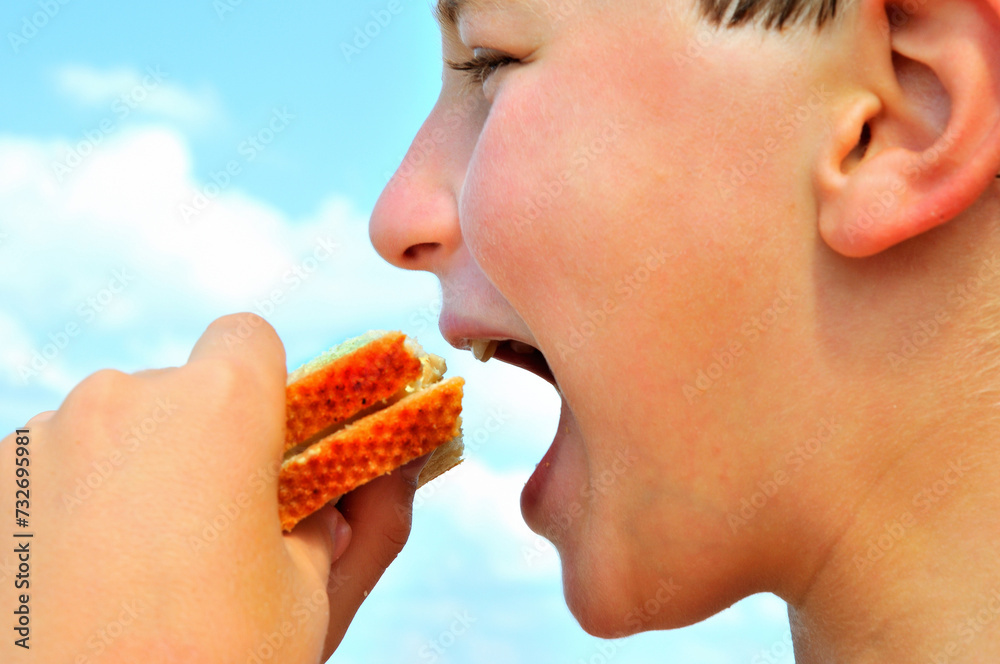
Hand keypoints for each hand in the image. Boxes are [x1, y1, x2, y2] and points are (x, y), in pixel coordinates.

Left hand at [0, 314, 424, 661]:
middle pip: (179, 390)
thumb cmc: (217, 663)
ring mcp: (40, 439)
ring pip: (112, 430)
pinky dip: (73, 504)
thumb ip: (364, 514)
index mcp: (218, 407)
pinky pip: (53, 469)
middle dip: (202, 442)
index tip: (270, 451)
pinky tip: (82, 580)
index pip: (248, 339)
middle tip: (214, 533)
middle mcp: (121, 398)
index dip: (267, 388)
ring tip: (142, 571)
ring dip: (136, 473)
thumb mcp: (313, 595)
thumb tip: (389, 467)